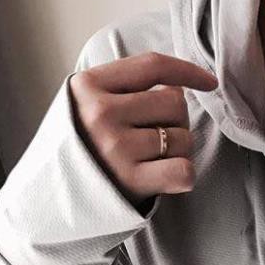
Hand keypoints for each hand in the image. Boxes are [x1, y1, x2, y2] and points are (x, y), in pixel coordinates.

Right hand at [69, 52, 218, 208]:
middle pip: (174, 102)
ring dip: (180, 150)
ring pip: (183, 138)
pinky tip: (168, 177)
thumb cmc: (82, 149)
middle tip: (159, 137)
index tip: (209, 81)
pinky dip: (184, 175)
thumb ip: (124, 88)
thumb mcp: (86, 104)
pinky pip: (184, 170)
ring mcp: (116, 147)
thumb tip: (178, 86)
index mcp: (89, 85)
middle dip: (177, 120)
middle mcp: (101, 113)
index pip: (152, 66)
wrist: (55, 198)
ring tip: (156, 160)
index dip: (187, 71)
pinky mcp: (131, 180)